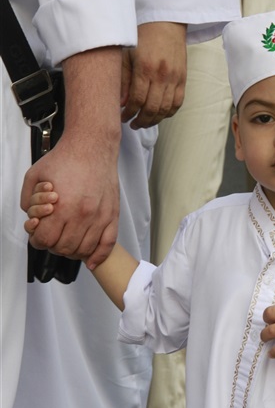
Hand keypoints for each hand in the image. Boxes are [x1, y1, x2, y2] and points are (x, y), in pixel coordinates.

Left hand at [21, 136, 119, 268]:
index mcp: (62, 206)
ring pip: (85, 249)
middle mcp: (82, 214)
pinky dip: (99, 256)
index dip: (37, 241)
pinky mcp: (112, 214)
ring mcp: (100, 215)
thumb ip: (27, 201)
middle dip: (54, 246)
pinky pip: (108, 243)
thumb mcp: (34, 176)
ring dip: (73, 252)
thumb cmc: (66, 159)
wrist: (92, 147)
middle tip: (53, 237)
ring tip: (69, 243)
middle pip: (64, 248)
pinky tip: (91, 260)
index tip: (38, 235)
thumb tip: (32, 220)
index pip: (46, 240)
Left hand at [121, 21, 187, 128]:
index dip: (128, 113)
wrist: (166, 25)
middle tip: (132, 124)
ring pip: (166, 109)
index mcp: (145, 68)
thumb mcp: (127, 55)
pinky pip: (178, 103)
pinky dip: (168, 113)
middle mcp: (161, 75)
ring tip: (144, 122)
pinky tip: (159, 114)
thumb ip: (124, 79)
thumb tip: (122, 102)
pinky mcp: (183, 79)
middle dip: (140, 121)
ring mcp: (174, 78)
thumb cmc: (143, 37)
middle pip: (152, 108)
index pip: (137, 100)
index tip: (122, 117)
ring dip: (154, 119)